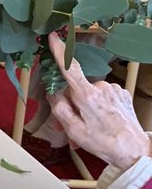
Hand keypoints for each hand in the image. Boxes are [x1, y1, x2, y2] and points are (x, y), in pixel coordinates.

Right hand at [47, 32, 149, 170]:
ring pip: (90, 93)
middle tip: (72, 126)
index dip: (60, 52)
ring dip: (86, 107)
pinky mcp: (122, 93)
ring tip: (90, 128)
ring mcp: (113, 89)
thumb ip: (60, 109)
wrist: (135, 151)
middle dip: (71, 103)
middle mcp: (101, 87)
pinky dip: (98, 107)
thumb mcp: (74, 131)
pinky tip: (102, 122)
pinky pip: (102, 96)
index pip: (70, 68)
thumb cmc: (104, 143)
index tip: (53, 37)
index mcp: (87, 96)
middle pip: (76, 87)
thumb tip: (53, 93)